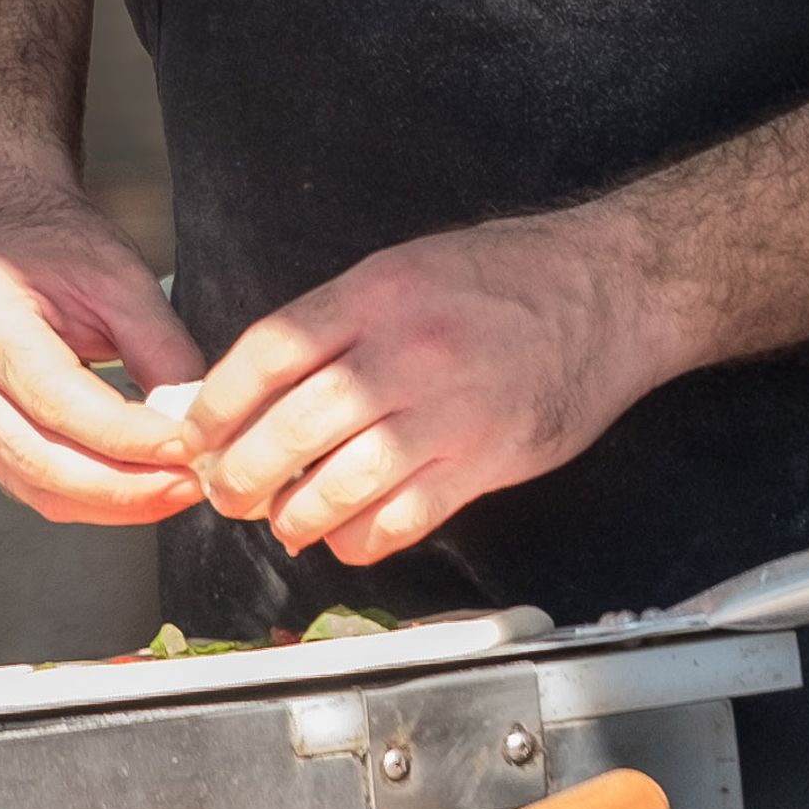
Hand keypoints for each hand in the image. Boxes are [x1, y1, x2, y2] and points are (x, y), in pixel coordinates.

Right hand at [0, 183, 208, 527]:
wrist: (0, 236)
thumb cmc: (58, 247)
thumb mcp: (117, 277)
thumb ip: (158, 346)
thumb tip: (194, 419)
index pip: (58, 401)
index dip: (127, 435)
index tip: (188, 446)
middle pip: (39, 460)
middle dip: (123, 487)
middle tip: (191, 483)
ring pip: (34, 486)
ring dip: (111, 503)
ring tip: (175, 491)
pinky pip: (30, 486)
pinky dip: (89, 499)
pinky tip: (139, 491)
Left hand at [182, 209, 675, 565]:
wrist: (610, 291)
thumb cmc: (505, 279)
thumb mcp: (407, 269)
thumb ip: (335, 323)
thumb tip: (253, 382)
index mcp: (377, 294)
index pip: (268, 354)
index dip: (217, 405)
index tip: (197, 434)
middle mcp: (405, 351)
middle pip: (291, 428)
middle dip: (241, 475)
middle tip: (227, 492)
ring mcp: (448, 411)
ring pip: (338, 485)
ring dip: (294, 517)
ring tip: (282, 522)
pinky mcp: (486, 460)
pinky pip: (402, 519)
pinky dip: (359, 538)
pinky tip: (346, 534)